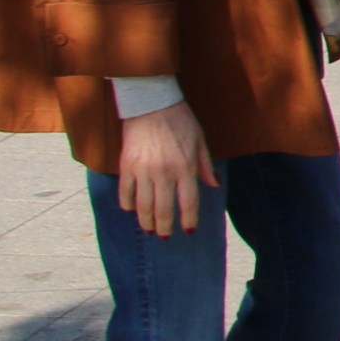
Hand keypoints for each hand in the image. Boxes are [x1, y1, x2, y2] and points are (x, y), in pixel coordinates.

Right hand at [117, 101, 216, 238]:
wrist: (151, 104)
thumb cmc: (180, 121)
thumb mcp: (200, 141)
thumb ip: (205, 165)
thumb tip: (214, 185)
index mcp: (185, 167)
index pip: (188, 202)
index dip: (189, 219)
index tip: (188, 231)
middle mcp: (164, 173)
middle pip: (164, 209)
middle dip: (165, 227)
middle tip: (165, 236)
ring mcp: (143, 171)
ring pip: (143, 206)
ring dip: (146, 221)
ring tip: (149, 229)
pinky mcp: (126, 166)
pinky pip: (125, 192)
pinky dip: (128, 205)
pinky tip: (132, 210)